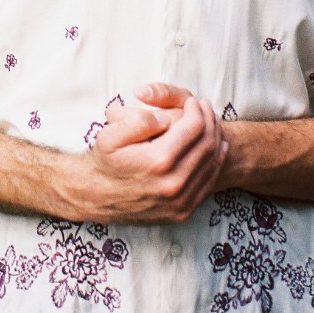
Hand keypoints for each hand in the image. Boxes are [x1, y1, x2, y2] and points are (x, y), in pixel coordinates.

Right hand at [87, 83, 226, 223]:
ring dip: (215, 138)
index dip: (197, 109)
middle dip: (210, 120)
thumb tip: (164, 119)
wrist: (98, 197)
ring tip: (210, 123)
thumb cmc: (105, 161)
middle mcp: (174, 184)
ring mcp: (180, 201)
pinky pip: (208, 183)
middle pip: (207, 144)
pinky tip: (215, 148)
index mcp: (158, 161)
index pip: (195, 128)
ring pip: (212, 163)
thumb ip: (137, 121)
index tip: (194, 101)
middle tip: (206, 107)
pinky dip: (215, 162)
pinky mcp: (183, 212)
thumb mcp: (109, 134)